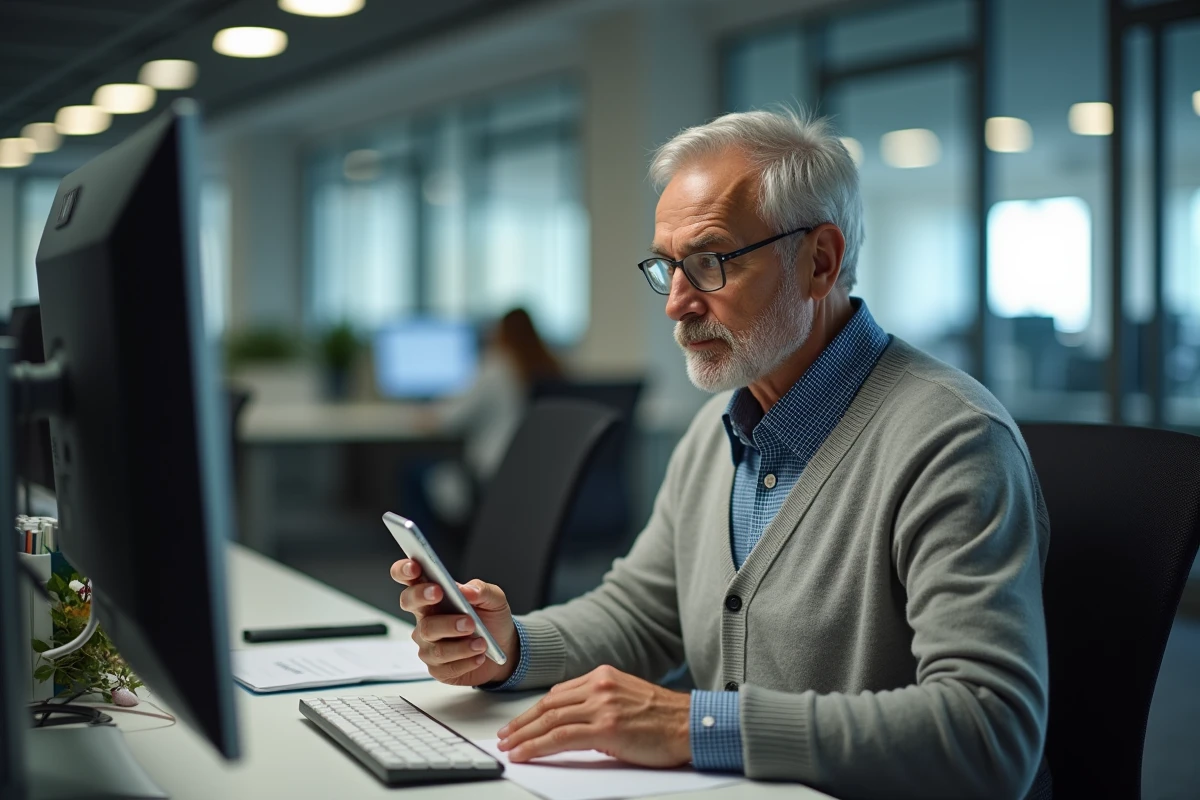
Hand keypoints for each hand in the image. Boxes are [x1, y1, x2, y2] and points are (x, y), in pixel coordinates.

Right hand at [391, 559, 518, 686]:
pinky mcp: (436, 667)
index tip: (414, 566)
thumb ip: (482, 590)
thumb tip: (467, 590)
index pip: (409, 578)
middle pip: (409, 602)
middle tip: (441, 594)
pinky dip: (465, 659)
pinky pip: (444, 664)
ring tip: (480, 640)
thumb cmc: (491, 620)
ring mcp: (427, 643)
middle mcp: (425, 617)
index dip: (404, 570)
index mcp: (434, 594)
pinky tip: (479, 655)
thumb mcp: (494, 600)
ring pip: (430, 636)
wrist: (503, 649)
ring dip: (456, 638)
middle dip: (422, 596)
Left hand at [496, 665, 690, 766]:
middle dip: (522, 723)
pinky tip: (525, 754)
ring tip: (509, 747)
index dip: (534, 711)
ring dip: (524, 735)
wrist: (691, 725)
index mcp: (603, 676)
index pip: (558, 694)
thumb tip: (570, 722)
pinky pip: (561, 737)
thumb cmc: (664, 719)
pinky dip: (537, 746)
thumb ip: (598, 703)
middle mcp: (600, 686)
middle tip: (505, 736)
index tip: (519, 723)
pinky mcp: (607, 728)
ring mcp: (602, 706)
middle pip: (549, 705)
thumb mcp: (626, 699)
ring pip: (550, 720)